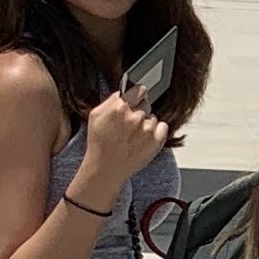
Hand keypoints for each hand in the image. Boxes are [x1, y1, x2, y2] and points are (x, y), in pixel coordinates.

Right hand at [74, 87, 171, 202]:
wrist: (106, 168)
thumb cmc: (99, 143)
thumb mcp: (95, 115)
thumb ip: (110, 100)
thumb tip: (122, 91)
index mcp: (119, 108)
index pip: (139, 90)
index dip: (137, 94)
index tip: (137, 97)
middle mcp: (135, 117)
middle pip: (146, 104)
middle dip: (138, 111)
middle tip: (129, 124)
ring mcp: (147, 129)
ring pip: (153, 117)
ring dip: (146, 123)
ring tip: (134, 135)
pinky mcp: (156, 141)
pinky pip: (163, 126)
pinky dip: (157, 131)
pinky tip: (144, 139)